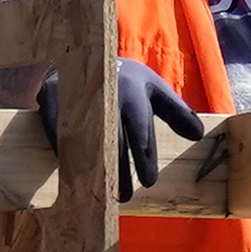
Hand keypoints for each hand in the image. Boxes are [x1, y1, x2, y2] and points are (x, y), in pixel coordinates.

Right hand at [38, 56, 207, 199]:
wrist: (78, 54)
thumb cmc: (123, 80)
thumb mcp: (152, 89)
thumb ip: (177, 111)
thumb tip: (198, 135)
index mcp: (133, 92)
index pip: (141, 133)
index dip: (145, 159)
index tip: (149, 181)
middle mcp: (107, 94)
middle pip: (115, 141)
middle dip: (121, 171)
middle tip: (127, 196)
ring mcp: (78, 96)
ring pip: (88, 140)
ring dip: (95, 168)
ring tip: (103, 192)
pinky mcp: (52, 99)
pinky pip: (58, 132)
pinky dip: (67, 154)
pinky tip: (74, 173)